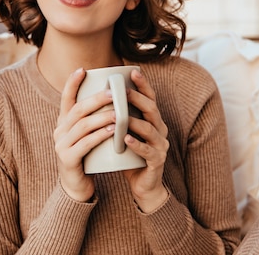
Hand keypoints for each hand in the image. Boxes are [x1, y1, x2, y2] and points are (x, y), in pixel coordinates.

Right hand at [53, 68, 115, 201]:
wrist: (76, 188)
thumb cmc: (86, 157)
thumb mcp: (86, 135)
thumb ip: (92, 119)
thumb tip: (110, 96)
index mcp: (63, 123)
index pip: (65, 98)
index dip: (72, 83)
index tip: (83, 69)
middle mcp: (59, 131)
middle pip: (77, 110)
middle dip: (96, 99)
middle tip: (113, 92)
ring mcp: (61, 145)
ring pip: (83, 126)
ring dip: (102, 117)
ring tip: (118, 112)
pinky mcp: (68, 160)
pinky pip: (85, 144)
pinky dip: (99, 136)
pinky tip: (112, 131)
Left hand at [122, 69, 169, 212]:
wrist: (143, 186)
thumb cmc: (130, 156)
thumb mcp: (124, 133)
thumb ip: (118, 118)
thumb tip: (98, 95)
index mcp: (153, 121)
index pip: (150, 99)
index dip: (144, 85)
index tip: (134, 73)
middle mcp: (160, 130)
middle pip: (152, 110)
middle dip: (138, 99)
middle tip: (123, 91)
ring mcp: (160, 146)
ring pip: (150, 129)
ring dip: (135, 122)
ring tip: (120, 116)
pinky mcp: (157, 162)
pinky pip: (148, 151)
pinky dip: (137, 144)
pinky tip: (126, 139)